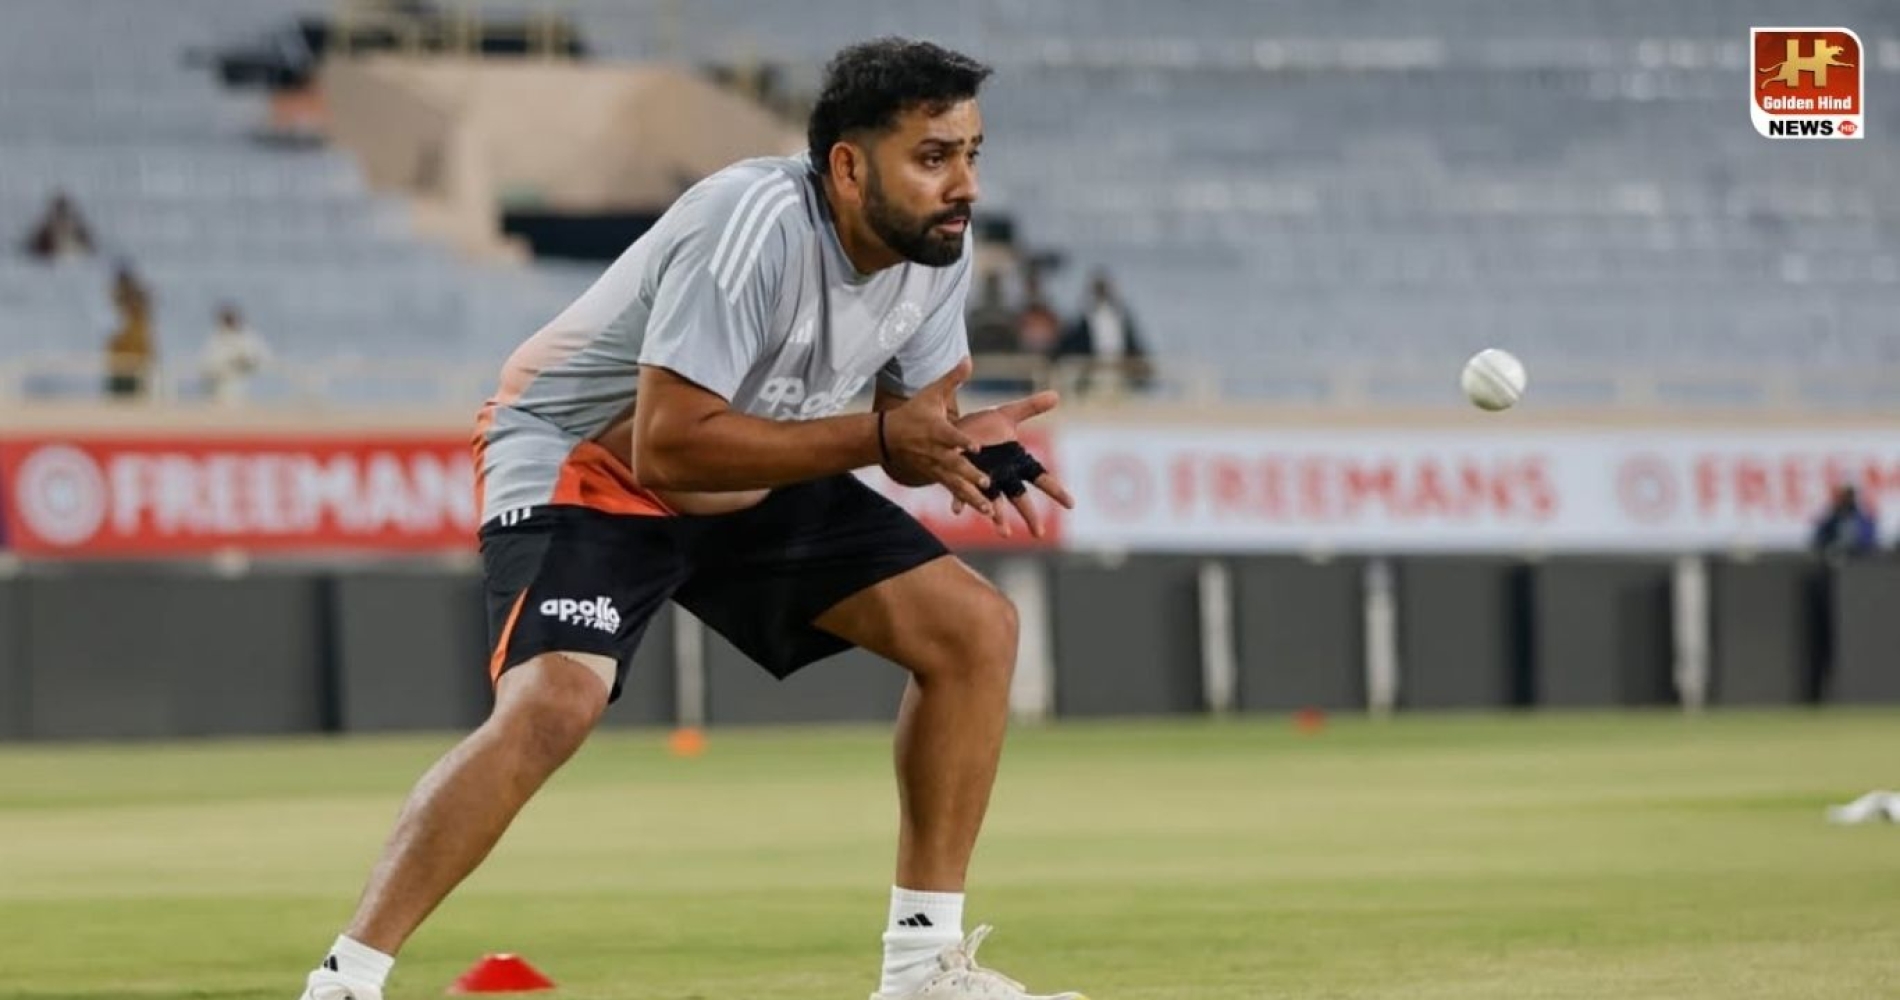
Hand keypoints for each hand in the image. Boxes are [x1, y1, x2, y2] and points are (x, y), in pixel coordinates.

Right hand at [881, 359, 994, 518]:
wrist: (887, 437)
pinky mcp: (936, 476)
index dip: (962, 441)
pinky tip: (985, 511)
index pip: (951, 436)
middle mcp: (937, 452)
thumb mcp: (930, 393)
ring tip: (990, 509)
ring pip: (956, 484)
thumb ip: (952, 379)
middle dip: (970, 475)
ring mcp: (936, 467)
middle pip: (955, 465)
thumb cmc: (913, 413)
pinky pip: (953, 491)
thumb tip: (968, 359)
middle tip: (987, 482)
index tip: (976, 447)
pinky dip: (967, 501)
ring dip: (973, 496)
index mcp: (937, 430)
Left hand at [950, 390, 1074, 538]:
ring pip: (993, 502)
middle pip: (1020, 498)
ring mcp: (982, 480)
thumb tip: (1056, 395)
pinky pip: (961, 493)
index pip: (1041, 478)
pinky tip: (956, 511)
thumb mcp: (1007, 415)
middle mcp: (1002, 476)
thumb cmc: (982, 428)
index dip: (1056, 491)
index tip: (1071, 505)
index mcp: (1016, 463)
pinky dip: (960, 502)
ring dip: (997, 516)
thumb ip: (1031, 406)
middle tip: (1038, 534)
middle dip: (1029, 515)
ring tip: (1001, 531)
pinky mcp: (962, 479)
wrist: (952, 432)